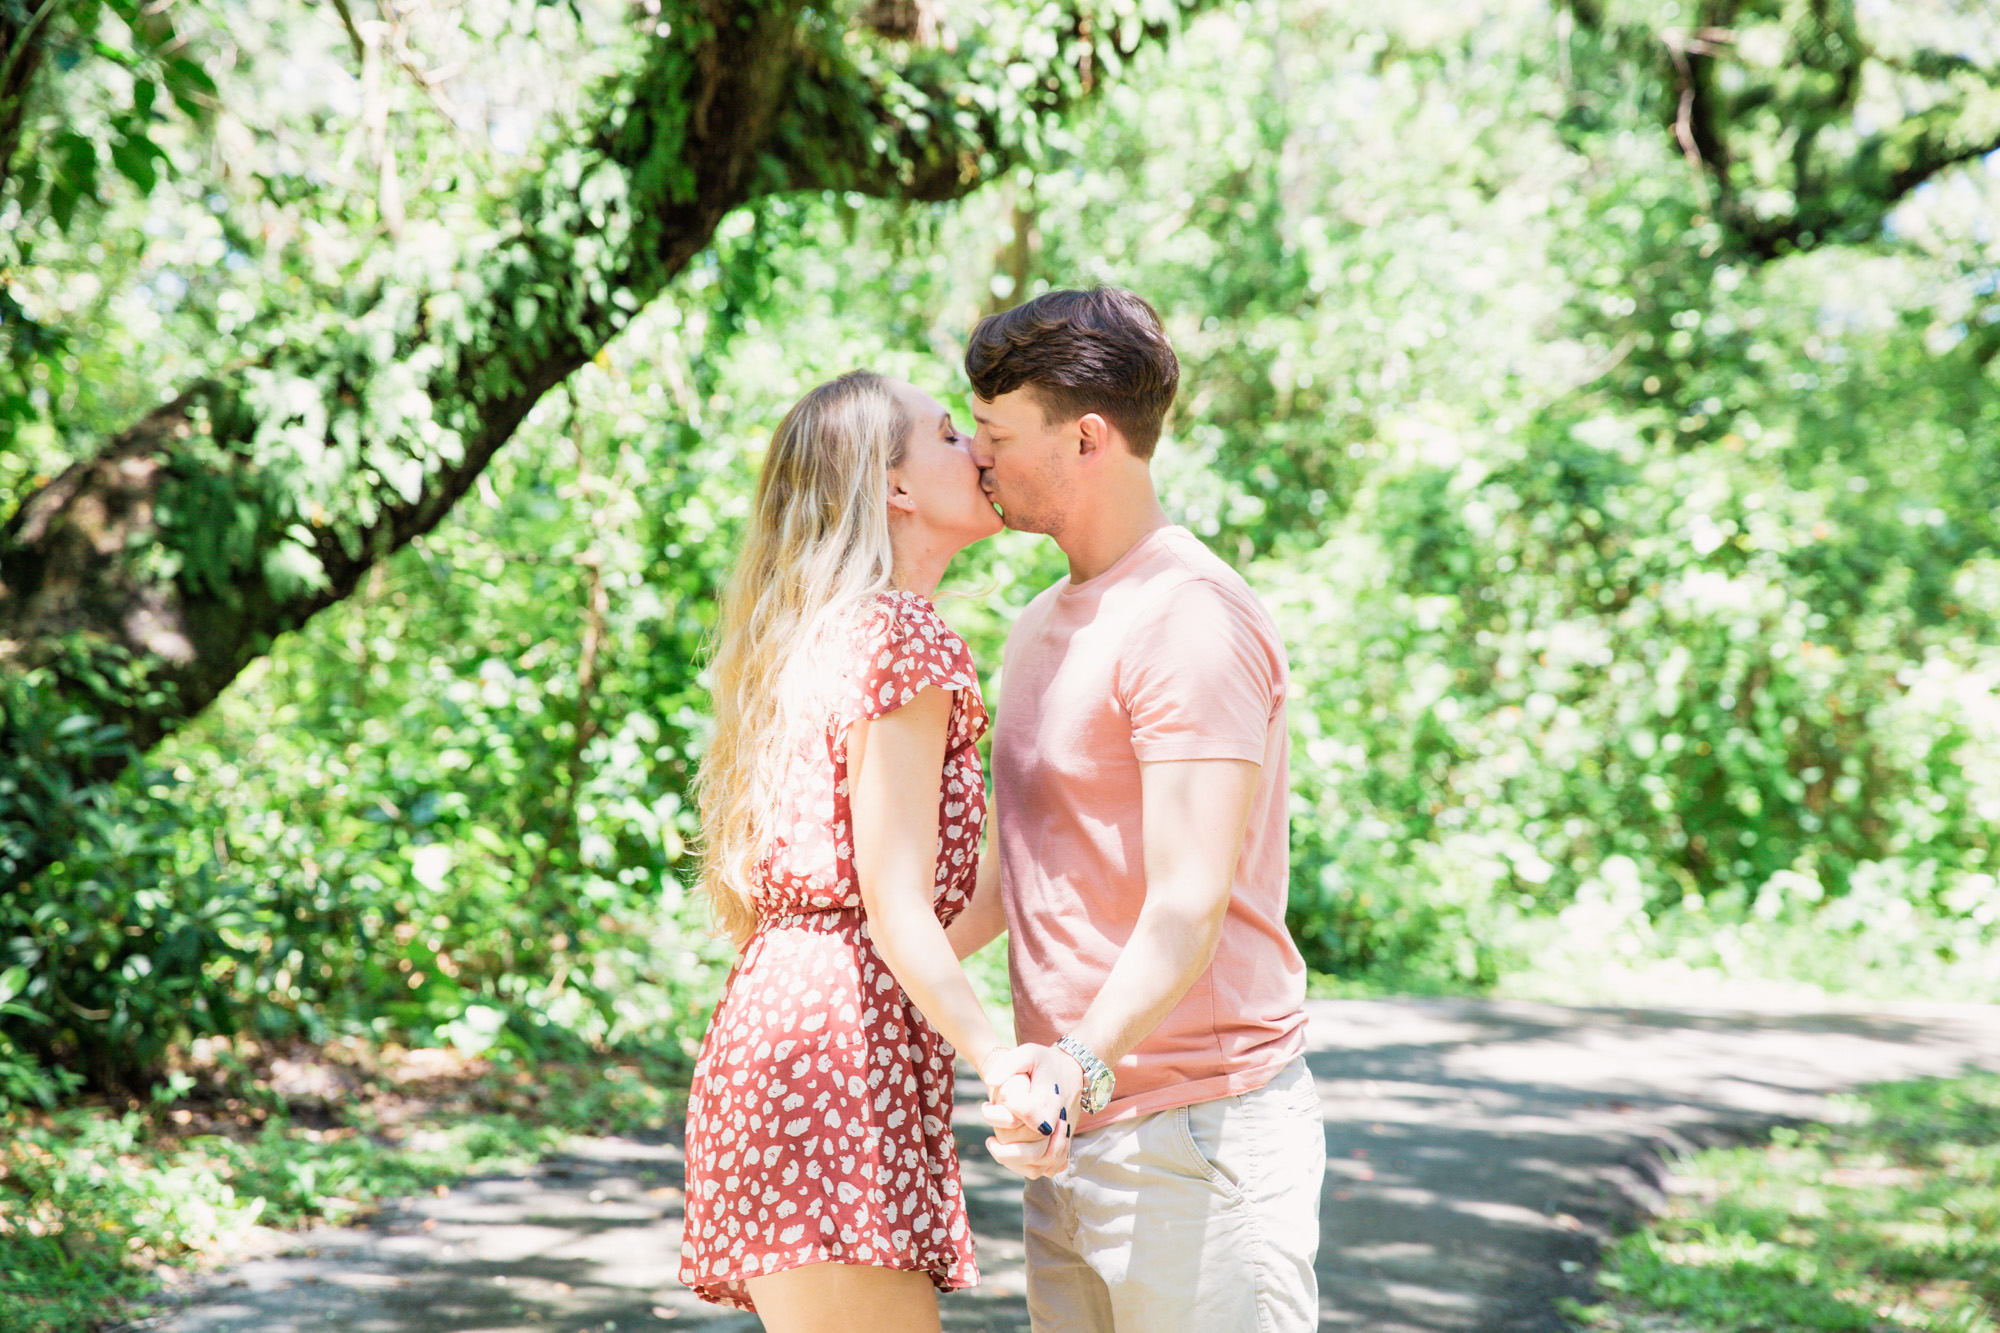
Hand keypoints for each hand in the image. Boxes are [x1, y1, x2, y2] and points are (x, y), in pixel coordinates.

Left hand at [977, 1043, 1082, 1178]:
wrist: (1074, 1069)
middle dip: (1007, 1151)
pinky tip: (1015, 1158)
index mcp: (1050, 1098)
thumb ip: (1008, 1065)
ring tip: (998, 1149)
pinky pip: (1051, 1166)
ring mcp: (1063, 1134)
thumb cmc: (1046, 1061)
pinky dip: (1033, 1167)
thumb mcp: (1027, 1053)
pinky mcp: (1064, 1142)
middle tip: (989, 1141)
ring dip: (1017, 1163)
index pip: (1028, 1113)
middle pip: (1036, 1151)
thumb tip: (991, 1082)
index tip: (995, 1103)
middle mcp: (1059, 1121)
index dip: (1007, 1111)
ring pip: (1043, 1164)